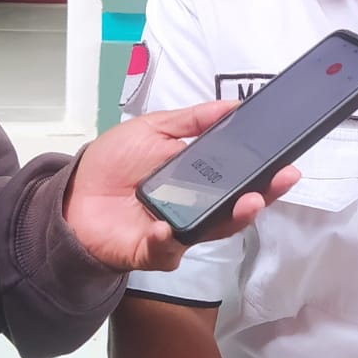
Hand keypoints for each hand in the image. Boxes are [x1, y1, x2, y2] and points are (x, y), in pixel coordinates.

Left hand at [62, 100, 298, 272]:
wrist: (71, 196)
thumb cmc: (112, 164)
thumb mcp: (153, 129)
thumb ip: (192, 120)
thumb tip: (232, 106)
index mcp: (197, 179)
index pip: (238, 177)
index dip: (263, 173)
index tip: (285, 162)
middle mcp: (194, 208)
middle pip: (236, 207)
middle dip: (262, 195)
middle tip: (280, 180)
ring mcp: (177, 232)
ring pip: (213, 230)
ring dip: (233, 217)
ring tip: (247, 202)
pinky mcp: (152, 252)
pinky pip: (166, 248)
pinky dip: (166, 238)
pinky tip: (166, 226)